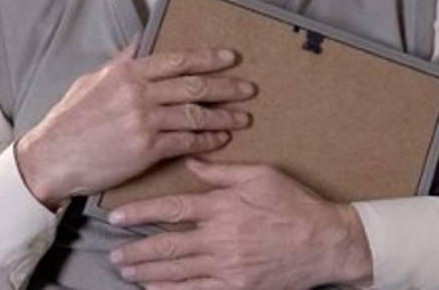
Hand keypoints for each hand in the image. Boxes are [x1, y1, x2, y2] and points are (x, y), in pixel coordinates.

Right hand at [15, 43, 255, 209]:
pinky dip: (207, 141)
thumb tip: (142, 37)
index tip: (230, 57)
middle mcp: (139, 94)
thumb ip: (122, 60)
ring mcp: (144, 122)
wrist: (51, 158)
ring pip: (195, 115)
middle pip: (194, 86)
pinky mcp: (146, 150)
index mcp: (127, 73)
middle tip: (249, 88)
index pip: (177, 60)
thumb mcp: (92, 80)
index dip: (208, 58)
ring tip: (243, 118)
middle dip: (226, 87)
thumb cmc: (69, 120)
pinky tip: (221, 140)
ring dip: (223, 117)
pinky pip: (187, 142)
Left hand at [108, 159, 372, 289]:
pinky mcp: (237, 287)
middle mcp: (221, 238)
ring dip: (147, 271)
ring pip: (177, 271)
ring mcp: (228, 266)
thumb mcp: (261, 176)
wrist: (326, 243)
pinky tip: (154, 289)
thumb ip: (222, 171)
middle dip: (136, 250)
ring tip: (126, 270)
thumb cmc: (295, 205)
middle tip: (112, 253)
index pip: (173, 209)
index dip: (141, 213)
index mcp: (224, 207)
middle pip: (167, 246)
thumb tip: (190, 160)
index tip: (118, 216)